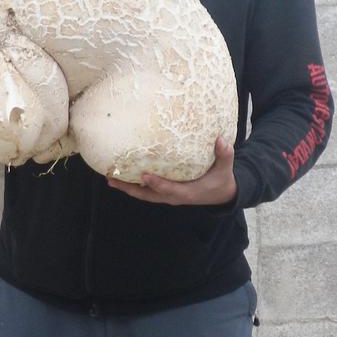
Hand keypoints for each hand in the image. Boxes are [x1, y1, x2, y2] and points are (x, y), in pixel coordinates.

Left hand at [107, 137, 236, 206]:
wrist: (221, 194)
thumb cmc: (221, 179)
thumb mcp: (225, 168)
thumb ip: (224, 154)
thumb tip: (221, 140)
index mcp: (187, 193)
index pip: (169, 190)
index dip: (157, 184)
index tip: (144, 175)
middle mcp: (174, 197)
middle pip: (149, 195)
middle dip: (130, 189)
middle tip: (113, 180)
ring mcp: (168, 196)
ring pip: (144, 195)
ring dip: (127, 188)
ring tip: (110, 179)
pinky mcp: (165, 193)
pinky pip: (147, 191)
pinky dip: (134, 186)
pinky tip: (122, 177)